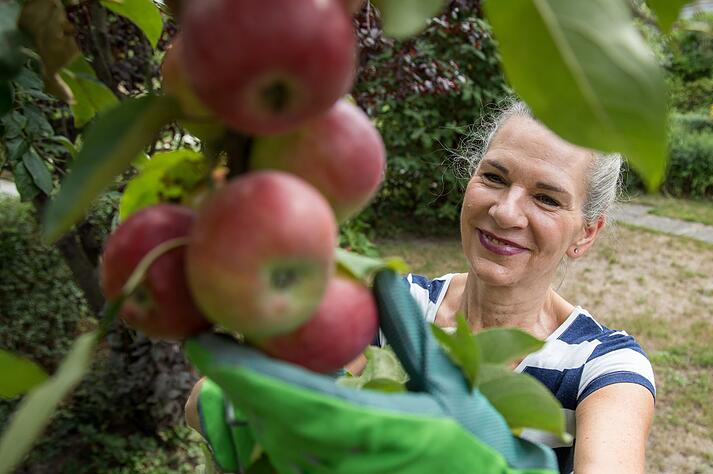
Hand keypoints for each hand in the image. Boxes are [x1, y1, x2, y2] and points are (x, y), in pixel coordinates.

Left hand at [185, 270, 559, 472]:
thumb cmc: (474, 444)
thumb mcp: (448, 384)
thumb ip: (410, 332)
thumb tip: (382, 276)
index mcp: (367, 429)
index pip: (288, 395)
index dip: (240, 369)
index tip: (203, 340)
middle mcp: (337, 460)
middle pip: (265, 416)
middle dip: (232, 377)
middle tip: (208, 334)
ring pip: (270, 438)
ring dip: (247, 399)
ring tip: (228, 359)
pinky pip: (287, 456)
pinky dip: (270, 422)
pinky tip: (266, 397)